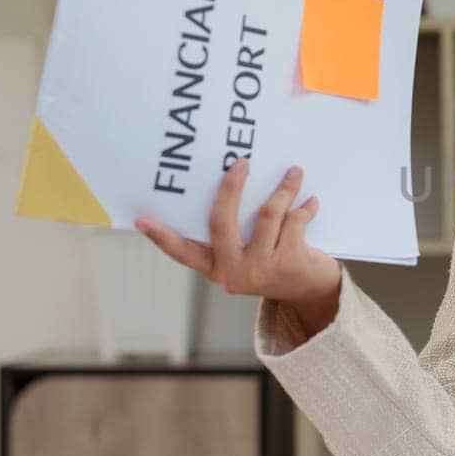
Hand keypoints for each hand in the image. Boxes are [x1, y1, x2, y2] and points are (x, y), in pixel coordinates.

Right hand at [135, 158, 342, 331]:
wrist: (313, 293)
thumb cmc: (276, 263)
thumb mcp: (248, 254)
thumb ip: (236, 232)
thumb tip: (234, 185)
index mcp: (217, 269)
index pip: (183, 253)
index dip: (162, 237)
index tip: (141, 220)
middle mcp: (235, 273)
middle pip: (221, 222)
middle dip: (230, 187)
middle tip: (241, 162)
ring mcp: (261, 270)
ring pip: (268, 215)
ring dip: (283, 189)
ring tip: (293, 172)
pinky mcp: (289, 264)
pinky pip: (294, 222)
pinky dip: (304, 207)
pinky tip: (310, 201)